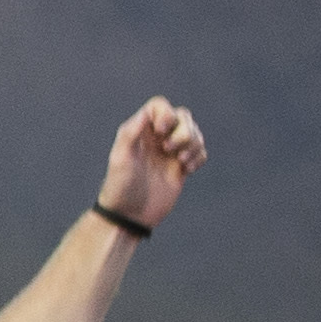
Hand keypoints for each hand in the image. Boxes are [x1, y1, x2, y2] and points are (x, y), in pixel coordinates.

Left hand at [98, 96, 205, 229]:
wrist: (130, 215)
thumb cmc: (120, 186)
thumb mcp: (120, 158)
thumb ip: (131, 133)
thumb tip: (147, 114)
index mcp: (139, 132)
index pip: (159, 106)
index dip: (166, 114)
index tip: (162, 131)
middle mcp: (156, 139)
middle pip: (182, 116)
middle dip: (184, 130)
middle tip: (169, 150)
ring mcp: (170, 153)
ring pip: (194, 133)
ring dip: (194, 144)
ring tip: (181, 161)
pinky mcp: (181, 167)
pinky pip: (201, 152)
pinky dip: (198, 157)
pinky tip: (186, 171)